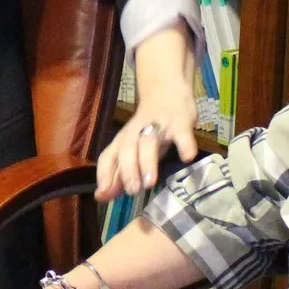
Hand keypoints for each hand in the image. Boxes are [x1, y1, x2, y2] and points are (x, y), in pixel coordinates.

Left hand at [95, 26, 199, 199]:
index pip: (107, 156)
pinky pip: (182, 133)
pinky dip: (185, 145)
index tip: (103, 195)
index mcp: (123, 140)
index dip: (104, 175)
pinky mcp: (180, 121)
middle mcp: (137, 132)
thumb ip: (119, 173)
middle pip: (126, 148)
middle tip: (133, 191)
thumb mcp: (133, 149)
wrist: (167, 92)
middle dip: (128, 170)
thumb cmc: (148, 129)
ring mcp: (159, 126)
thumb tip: (101, 196)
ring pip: (148, 141)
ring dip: (147, 161)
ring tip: (150, 183)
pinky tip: (187, 158)